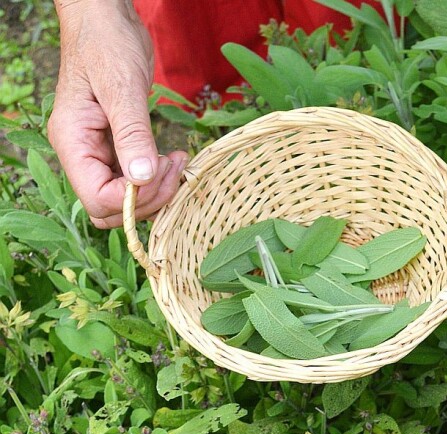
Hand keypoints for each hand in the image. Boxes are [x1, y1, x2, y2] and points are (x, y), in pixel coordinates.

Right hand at [48, 0, 185, 228]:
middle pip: (110, 207)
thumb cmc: (107, 44)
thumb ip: (131, 133)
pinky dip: (157, 178)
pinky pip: (135, 179)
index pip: (97, 198)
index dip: (134, 198)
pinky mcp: (118, 145)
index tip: (162, 170)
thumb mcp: (122, 88)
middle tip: (177, 168)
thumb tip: (141, 177)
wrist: (107, 20)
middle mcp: (82, 152)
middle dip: (148, 198)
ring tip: (179, 162)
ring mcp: (99, 151)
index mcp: (73, 142)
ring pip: (125, 198)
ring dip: (156, 191)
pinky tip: (174, 159)